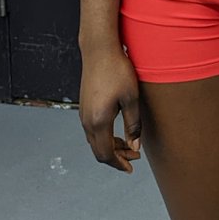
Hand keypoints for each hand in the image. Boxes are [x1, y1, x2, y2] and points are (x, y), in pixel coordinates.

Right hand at [79, 45, 141, 172]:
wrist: (99, 51)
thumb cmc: (118, 71)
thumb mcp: (131, 98)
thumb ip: (133, 124)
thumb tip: (135, 146)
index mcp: (98, 122)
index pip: (106, 153)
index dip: (118, 163)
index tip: (131, 168)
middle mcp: (87, 121)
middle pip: (99, 150)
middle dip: (116, 158)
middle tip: (134, 158)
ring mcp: (83, 114)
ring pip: (95, 141)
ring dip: (111, 147)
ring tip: (129, 147)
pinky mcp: (85, 107)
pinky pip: (93, 131)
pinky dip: (105, 137)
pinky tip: (118, 133)